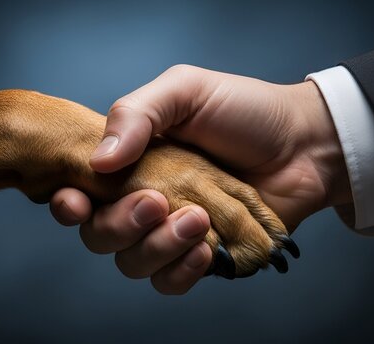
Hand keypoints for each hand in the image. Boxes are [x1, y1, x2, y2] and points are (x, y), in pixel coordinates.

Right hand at [51, 65, 350, 292]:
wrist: (304, 143)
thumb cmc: (245, 111)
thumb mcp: (186, 90)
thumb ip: (136, 114)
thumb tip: (98, 162)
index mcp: (132, 162)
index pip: (81, 192)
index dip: (68, 204)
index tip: (76, 202)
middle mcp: (145, 200)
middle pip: (100, 236)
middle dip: (119, 225)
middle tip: (157, 202)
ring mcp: (172, 232)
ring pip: (132, 263)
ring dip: (156, 247)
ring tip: (198, 219)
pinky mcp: (204, 256)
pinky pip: (171, 282)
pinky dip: (182, 271)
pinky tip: (206, 248)